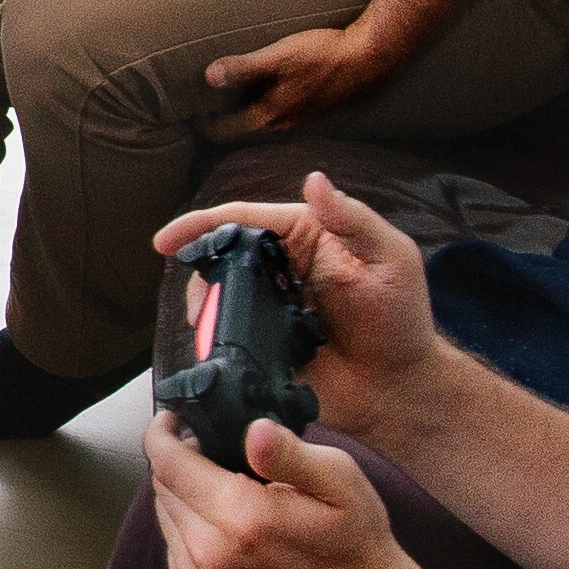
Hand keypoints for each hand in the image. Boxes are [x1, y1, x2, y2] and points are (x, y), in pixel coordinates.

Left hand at [144, 409, 458, 568]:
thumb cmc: (353, 540)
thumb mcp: (339, 480)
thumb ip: (289, 452)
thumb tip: (254, 430)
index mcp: (241, 518)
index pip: (168, 464)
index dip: (164, 434)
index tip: (172, 420)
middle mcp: (210, 554)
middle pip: (163, 488)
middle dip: (180, 463)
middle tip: (216, 454)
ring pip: (165, 517)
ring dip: (185, 497)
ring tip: (226, 491)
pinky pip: (172, 549)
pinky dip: (189, 530)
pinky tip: (225, 528)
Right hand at [152, 170, 439, 432]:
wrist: (399, 388)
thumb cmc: (402, 320)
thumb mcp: (390, 259)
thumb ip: (353, 219)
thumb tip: (315, 179)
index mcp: (305, 235)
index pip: (246, 218)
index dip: (201, 224)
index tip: (165, 240)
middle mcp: (281, 268)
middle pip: (222, 256)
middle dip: (198, 273)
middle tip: (198, 303)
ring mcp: (269, 307)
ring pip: (218, 297)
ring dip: (205, 310)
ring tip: (210, 330)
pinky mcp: (263, 344)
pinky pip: (228, 336)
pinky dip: (214, 340)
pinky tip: (214, 351)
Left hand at [198, 24, 398, 139]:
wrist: (373, 57)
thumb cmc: (325, 55)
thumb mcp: (278, 56)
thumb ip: (243, 68)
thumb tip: (208, 77)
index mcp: (270, 116)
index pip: (225, 132)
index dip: (203, 124)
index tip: (189, 111)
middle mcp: (285, 125)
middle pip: (243, 129)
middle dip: (221, 119)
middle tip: (203, 104)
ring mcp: (302, 119)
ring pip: (263, 122)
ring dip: (244, 112)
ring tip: (229, 95)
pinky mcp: (315, 109)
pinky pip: (281, 113)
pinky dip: (265, 104)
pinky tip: (266, 88)